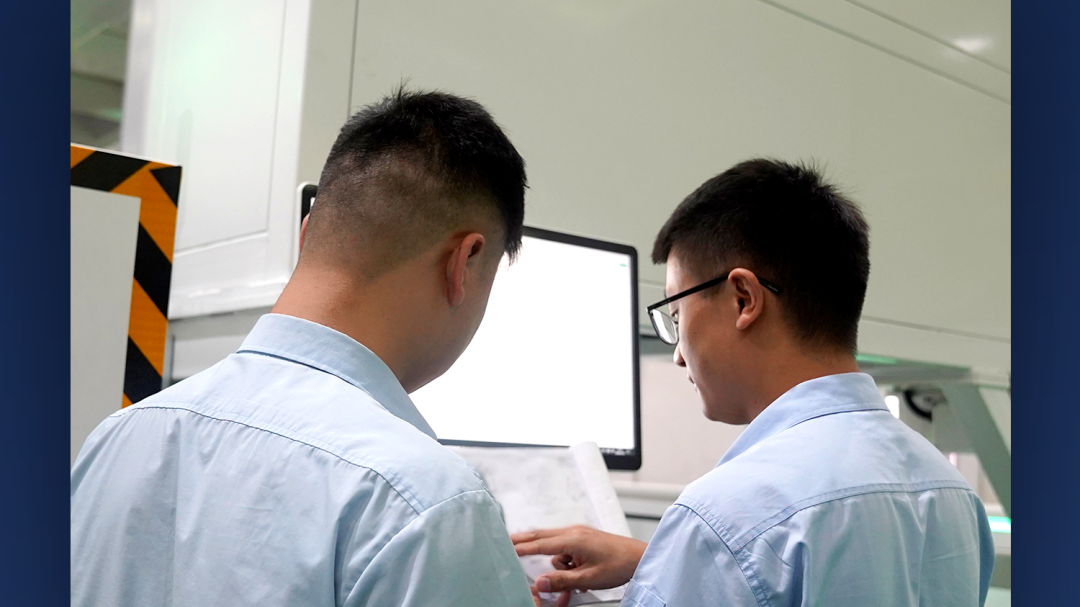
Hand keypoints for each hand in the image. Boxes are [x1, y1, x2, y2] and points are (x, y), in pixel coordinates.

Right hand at [511, 526, 646, 604]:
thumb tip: (541, 582)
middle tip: (508, 541)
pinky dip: (565, 561)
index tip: (508, 548)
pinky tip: (578, 575)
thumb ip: (562, 580)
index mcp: (573, 539)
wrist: (639, 558)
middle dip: (525, 540)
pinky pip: (566, 548)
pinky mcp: (585, 538)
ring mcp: (580, 534)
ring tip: (573, 582)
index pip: (541, 544)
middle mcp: (574, 532)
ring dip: (556, 563)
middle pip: (542, 536)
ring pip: (555, 545)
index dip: (523, 547)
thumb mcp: (588, 578)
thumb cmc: (619, 564)